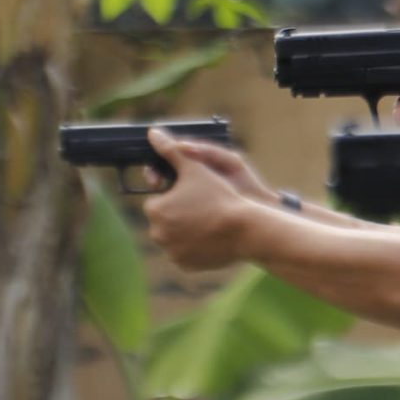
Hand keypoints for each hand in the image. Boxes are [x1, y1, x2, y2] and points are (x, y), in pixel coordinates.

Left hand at [142, 129, 271, 270]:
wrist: (245, 230)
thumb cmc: (220, 195)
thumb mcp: (195, 168)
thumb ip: (172, 150)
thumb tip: (153, 133)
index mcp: (155, 209)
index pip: (159, 199)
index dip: (177, 194)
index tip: (194, 193)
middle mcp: (158, 233)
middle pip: (166, 219)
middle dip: (180, 212)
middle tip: (204, 206)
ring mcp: (171, 252)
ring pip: (176, 236)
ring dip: (187, 230)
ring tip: (209, 220)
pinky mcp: (186, 266)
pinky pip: (186, 254)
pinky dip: (195, 247)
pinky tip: (211, 238)